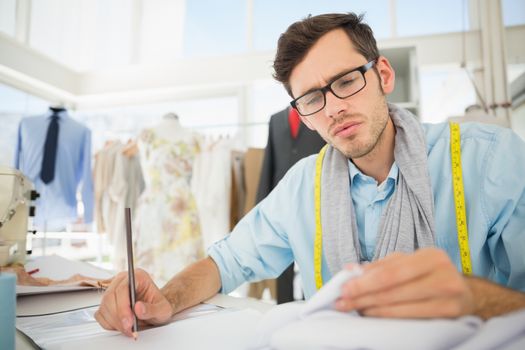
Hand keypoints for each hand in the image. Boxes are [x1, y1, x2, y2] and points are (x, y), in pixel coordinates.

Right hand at [95, 268, 172, 336]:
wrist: (155, 311)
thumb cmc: (159, 307)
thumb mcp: (163, 310)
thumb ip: (152, 309)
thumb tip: (138, 308)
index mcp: (137, 276)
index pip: (122, 288)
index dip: (123, 306)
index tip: (129, 322)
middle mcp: (122, 281)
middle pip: (110, 297)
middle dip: (118, 317)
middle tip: (129, 329)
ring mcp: (113, 291)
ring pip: (104, 306)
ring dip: (114, 322)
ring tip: (128, 329)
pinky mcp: (107, 303)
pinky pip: (100, 315)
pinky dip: (109, 324)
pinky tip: (121, 326)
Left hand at [335, 248, 474, 317]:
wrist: (465, 295)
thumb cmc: (430, 276)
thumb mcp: (408, 264)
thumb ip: (380, 266)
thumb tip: (350, 270)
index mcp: (430, 256)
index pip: (390, 271)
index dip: (365, 281)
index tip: (344, 288)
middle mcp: (443, 272)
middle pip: (393, 289)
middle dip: (363, 296)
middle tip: (342, 302)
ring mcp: (449, 295)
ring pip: (400, 305)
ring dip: (372, 309)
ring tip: (354, 309)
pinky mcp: (450, 314)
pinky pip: (411, 317)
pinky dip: (387, 317)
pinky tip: (373, 315)